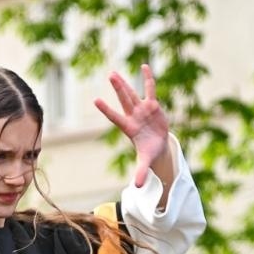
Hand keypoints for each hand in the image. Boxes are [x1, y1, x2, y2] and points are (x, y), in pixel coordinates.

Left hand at [93, 64, 169, 187]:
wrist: (158, 146)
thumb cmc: (149, 152)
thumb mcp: (146, 162)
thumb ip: (141, 172)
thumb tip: (137, 187)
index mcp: (129, 128)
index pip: (115, 116)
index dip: (106, 109)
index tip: (95, 100)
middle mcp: (133, 116)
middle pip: (124, 100)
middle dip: (118, 88)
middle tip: (109, 75)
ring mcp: (142, 109)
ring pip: (132, 93)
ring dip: (124, 83)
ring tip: (113, 72)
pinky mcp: (153, 106)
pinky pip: (150, 89)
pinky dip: (148, 78)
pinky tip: (144, 66)